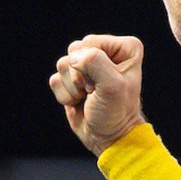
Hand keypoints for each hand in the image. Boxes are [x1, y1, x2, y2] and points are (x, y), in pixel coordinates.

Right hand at [49, 34, 146, 154]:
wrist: (108, 137)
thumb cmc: (116, 112)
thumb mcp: (112, 86)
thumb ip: (95, 63)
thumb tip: (73, 58)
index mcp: (125, 48)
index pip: (90, 42)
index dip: (92, 65)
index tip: (105, 84)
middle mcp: (106, 52)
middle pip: (74, 51)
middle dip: (81, 76)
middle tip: (95, 91)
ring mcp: (87, 65)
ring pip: (62, 64)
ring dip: (73, 87)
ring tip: (89, 97)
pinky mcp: (71, 79)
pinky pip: (55, 79)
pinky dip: (65, 95)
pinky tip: (80, 102)